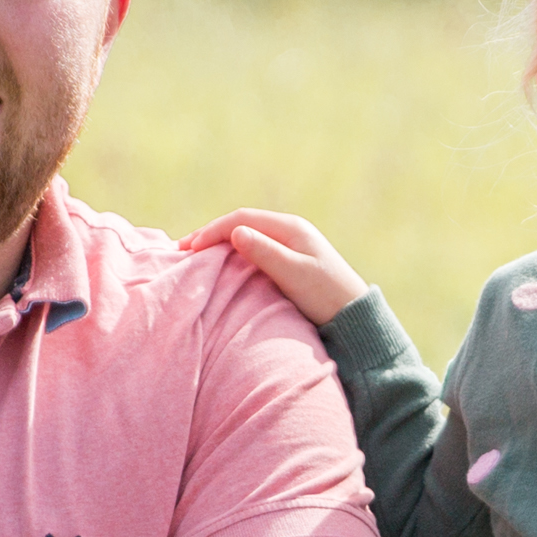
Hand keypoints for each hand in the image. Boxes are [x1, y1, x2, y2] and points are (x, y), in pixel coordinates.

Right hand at [180, 207, 369, 326]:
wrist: (355, 316)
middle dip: (210, 234)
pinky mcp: (290, 262)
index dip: (212, 230)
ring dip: (219, 244)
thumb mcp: (294, 274)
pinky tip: (220, 266)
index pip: (242, 219)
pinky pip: (253, 250)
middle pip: (241, 225)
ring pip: (246, 237)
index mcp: (290, 228)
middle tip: (181, 250)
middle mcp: (289, 231)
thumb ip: (265, 253)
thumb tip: (235, 232)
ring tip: (194, 257)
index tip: (190, 248)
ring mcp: (290, 245)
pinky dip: (232, 255)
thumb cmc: (327, 296)